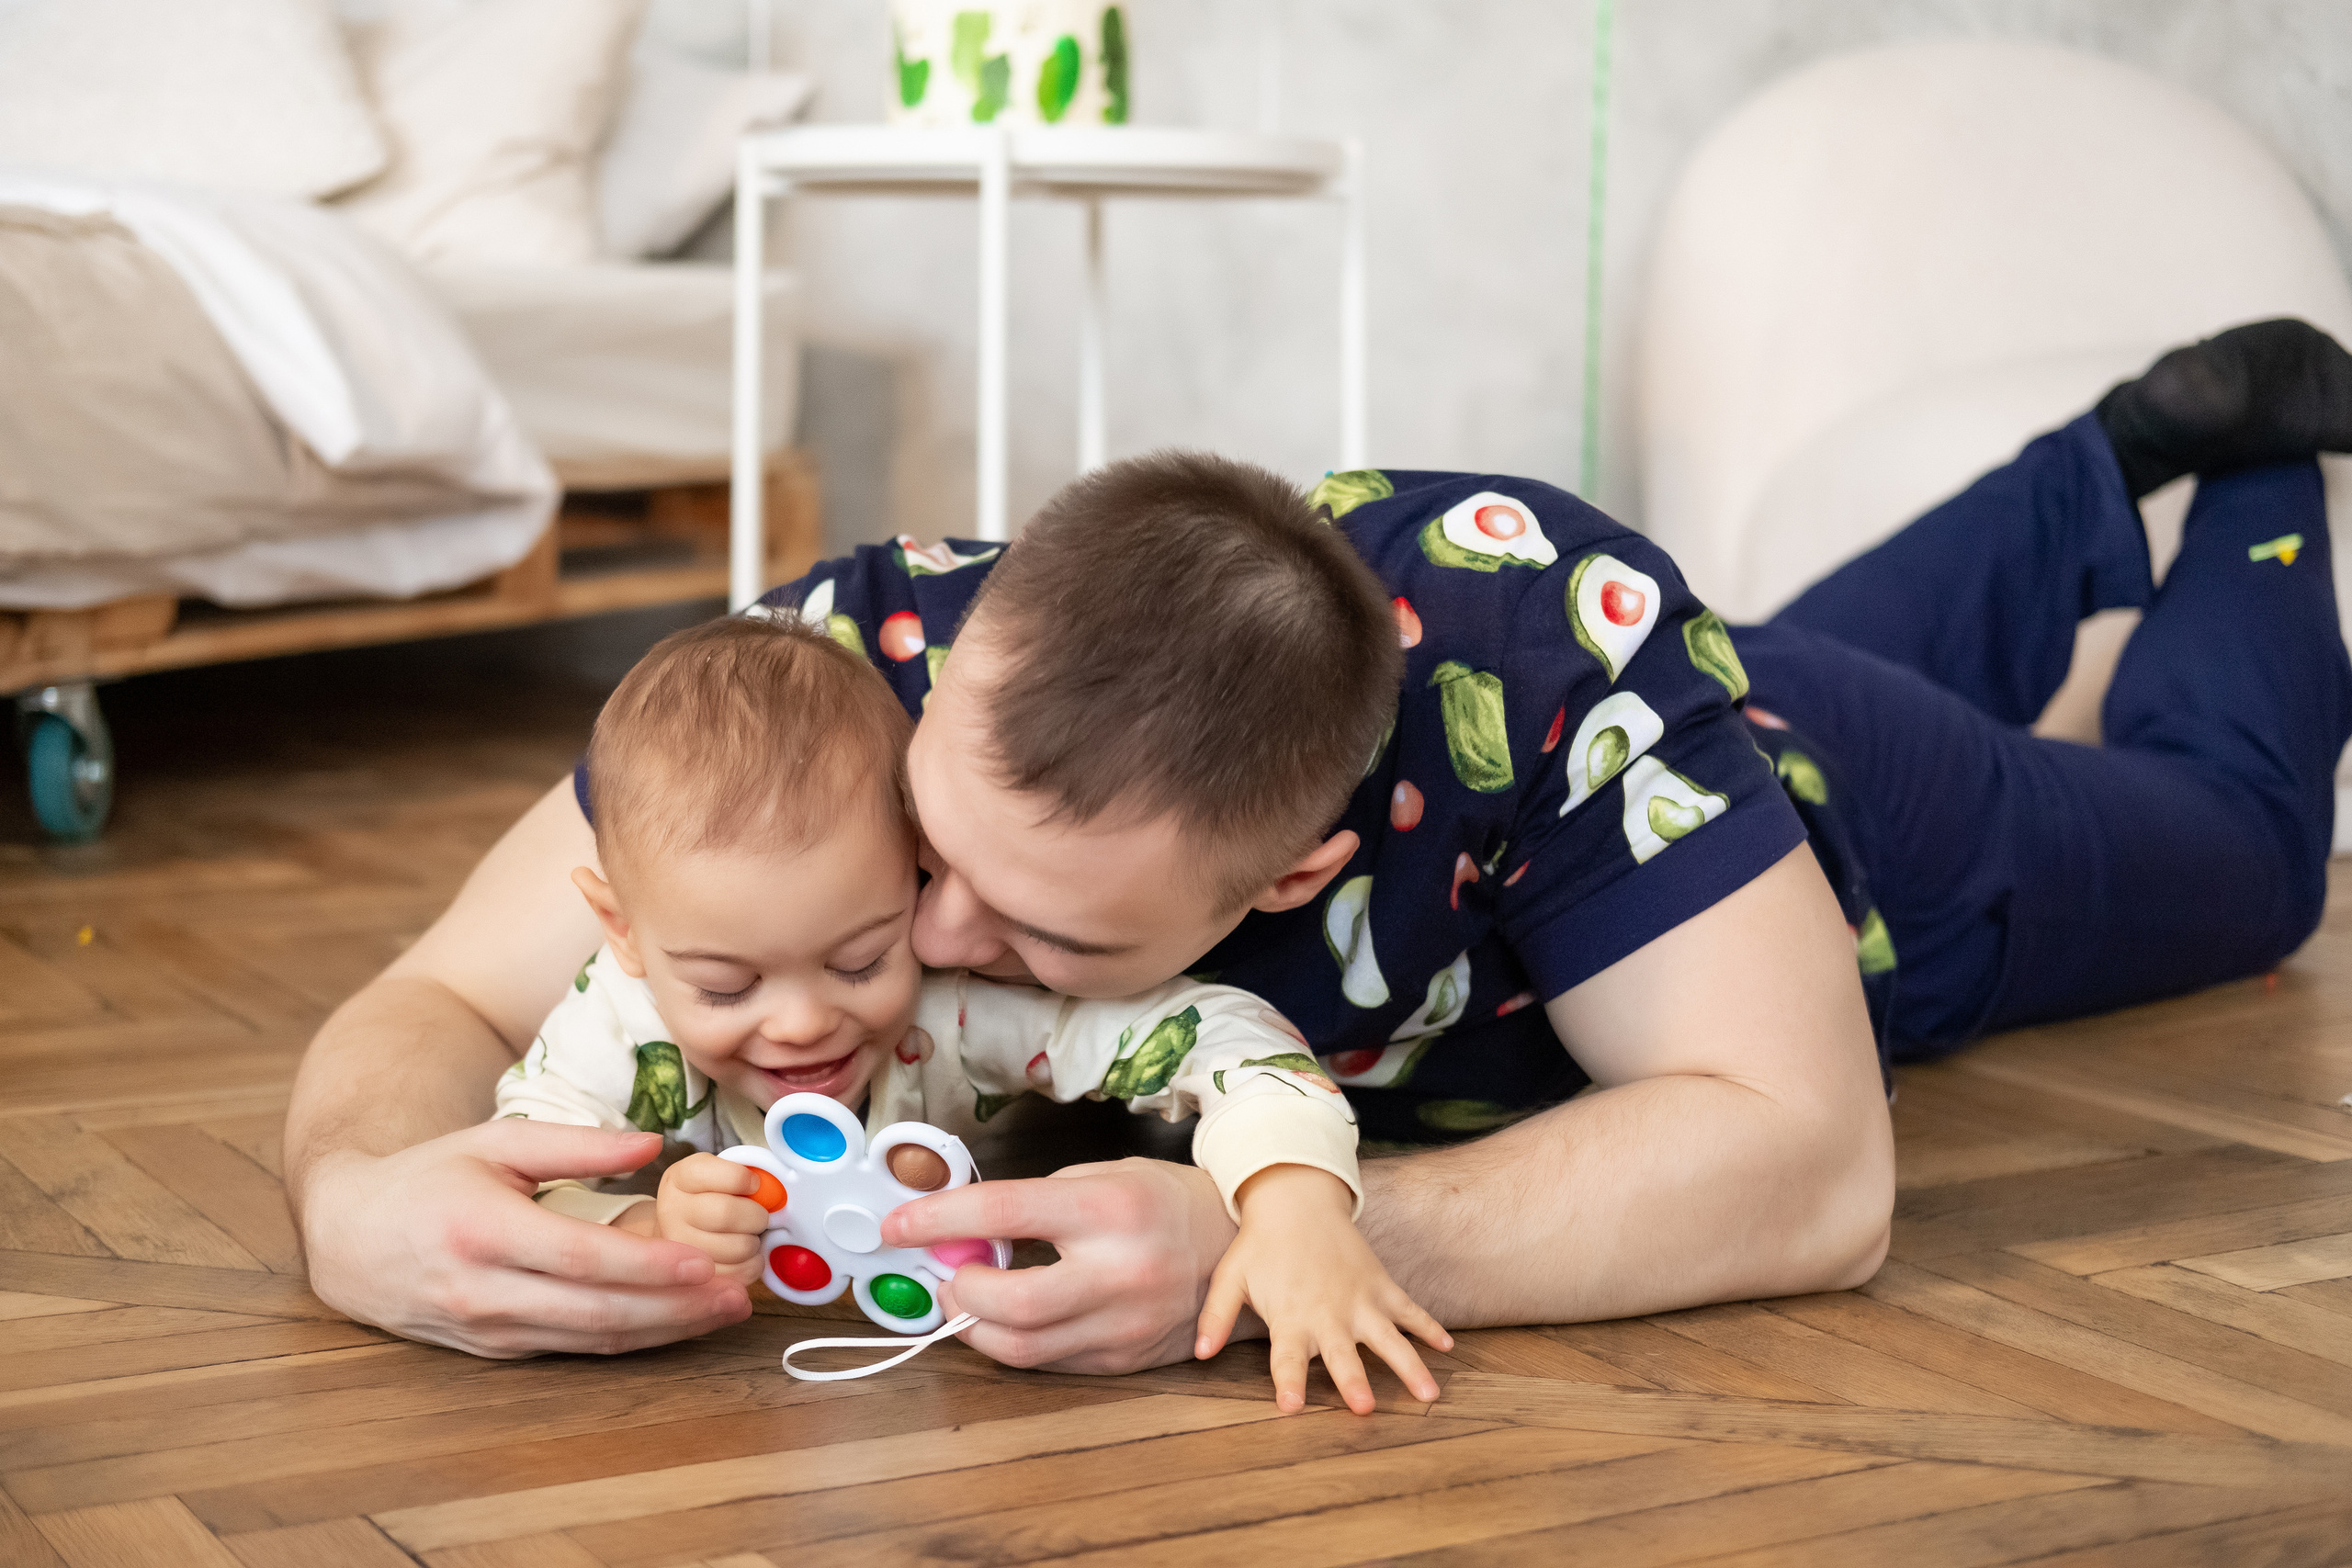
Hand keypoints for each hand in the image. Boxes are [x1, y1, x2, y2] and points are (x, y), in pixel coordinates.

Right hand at [298, 1120, 752, 1357]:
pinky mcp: (495, 1351)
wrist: (349, 1236)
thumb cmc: (428, 1180)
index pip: (579, 1259)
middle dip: (674, 1310)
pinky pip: (573, 1350)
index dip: (645, 1267)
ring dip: (663, 1332)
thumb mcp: (496, 1141)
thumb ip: (577, 1143)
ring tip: (719, 1312)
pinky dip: (629, 1340)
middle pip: (595, 1312)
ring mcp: (488, 1330)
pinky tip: (672, 1322)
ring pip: (590, 1341)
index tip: (702, 1264)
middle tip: (734, 1296)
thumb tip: (652, 1145)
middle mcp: (483, 1291)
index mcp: (481, 1230)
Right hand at [625, 1153, 768, 1285]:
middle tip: (758, 1217)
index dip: (743, 1178)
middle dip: (756, 1216)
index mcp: (679, 1178)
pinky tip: (745, 1256)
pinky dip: (752, 1265)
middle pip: (727, 1213)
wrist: (677, 1233)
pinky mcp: (693, 1279)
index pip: (714, 1174)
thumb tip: (771, 1190)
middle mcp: (671, 1211)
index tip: (753, 1184)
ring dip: (754, 1242)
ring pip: (738, 1247)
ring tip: (749, 1236)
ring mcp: (678, 1247)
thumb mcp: (717, 1174)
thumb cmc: (709, 1199)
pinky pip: (739, 1275)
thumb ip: (742, 1173)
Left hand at [879, 1157, 1241, 1373]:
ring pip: (1021, 1348)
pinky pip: (1049, 1364)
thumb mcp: (1103, 1176)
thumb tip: (963, 1232)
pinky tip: (1009, 1318)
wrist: (1243, 1247)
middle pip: (1009, 1303)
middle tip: (946, 1272)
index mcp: (1109, 1210)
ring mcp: (1123, 1326)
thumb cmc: (1165, 1202)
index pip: (1003, 1212)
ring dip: (974, 1325)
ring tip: (968, 1297)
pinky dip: (1014, 1342)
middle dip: (958, 1290)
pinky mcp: (1123, 1362)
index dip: (938, 1219)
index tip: (899, 1224)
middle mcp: (1119, 1272)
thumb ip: (1034, 1203)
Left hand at [1196, 1164, 1449, 1413]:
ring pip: (1389, 1338)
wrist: (1297, 1201)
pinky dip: (1430, 1327)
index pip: (1286, 1357)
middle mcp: (1329, 1313)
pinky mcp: (1381, 1285)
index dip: (1288, 1381)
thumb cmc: (1261, 1246)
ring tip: (1429, 1394)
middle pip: (1342, 1354)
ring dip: (1409, 1365)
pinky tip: (1448, 1347)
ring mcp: (1360, 1299)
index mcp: (1291, 1316)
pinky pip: (1410, 1309)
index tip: (1291, 1407)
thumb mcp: (1231, 1278)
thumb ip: (1215, 1316)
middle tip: (1363, 1408)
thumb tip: (1200, 1353)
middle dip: (1352, 1380)